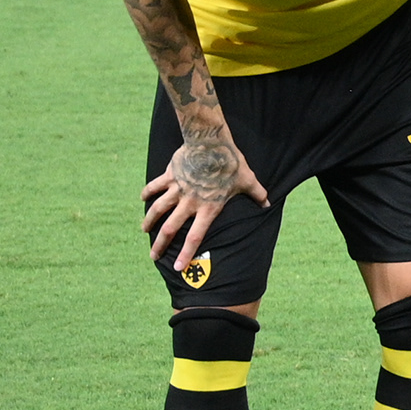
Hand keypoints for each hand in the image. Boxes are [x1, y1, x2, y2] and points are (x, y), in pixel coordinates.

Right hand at [142, 124, 268, 267]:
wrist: (211, 142)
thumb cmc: (231, 163)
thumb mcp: (247, 180)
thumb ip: (257, 194)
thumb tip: (268, 204)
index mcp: (208, 208)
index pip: (196, 237)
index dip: (186, 253)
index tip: (178, 267)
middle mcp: (189, 202)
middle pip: (171, 229)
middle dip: (160, 244)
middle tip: (153, 256)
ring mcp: (177, 189)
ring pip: (158, 209)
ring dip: (149, 221)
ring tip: (144, 230)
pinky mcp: (170, 175)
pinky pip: (155, 186)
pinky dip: (147, 192)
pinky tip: (142, 199)